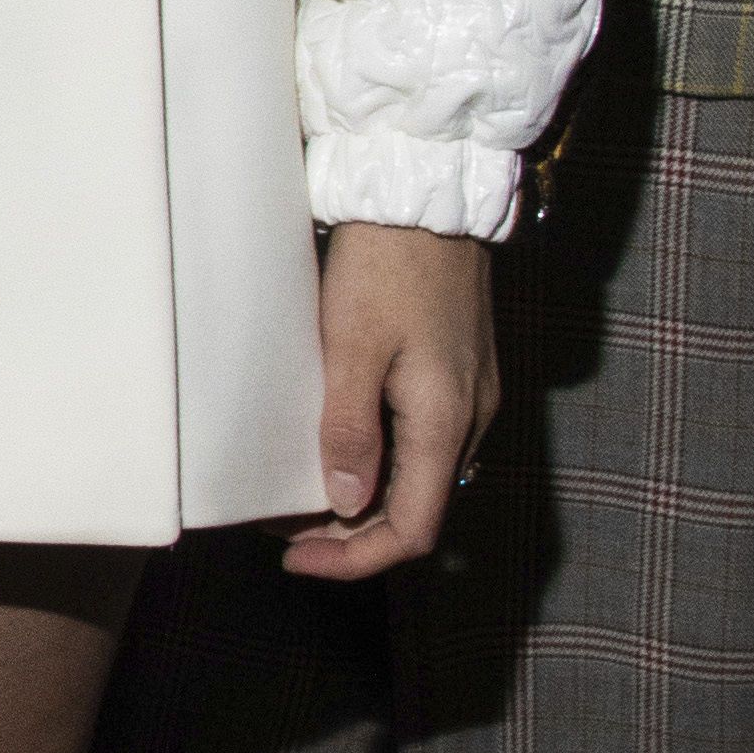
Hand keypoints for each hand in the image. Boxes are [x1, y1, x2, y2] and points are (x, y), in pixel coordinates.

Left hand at [284, 220, 499, 579]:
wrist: (425, 193)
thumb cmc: (386, 261)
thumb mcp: (352, 344)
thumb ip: (351, 429)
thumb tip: (348, 505)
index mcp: (447, 420)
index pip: (413, 530)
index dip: (355, 559)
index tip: (295, 558)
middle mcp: (471, 418)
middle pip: (416, 511)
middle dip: (349, 533)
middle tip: (282, 527)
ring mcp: (470, 396)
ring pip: (419, 479)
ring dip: (363, 499)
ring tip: (299, 493)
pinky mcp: (459, 373)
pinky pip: (423, 443)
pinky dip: (380, 463)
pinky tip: (337, 447)